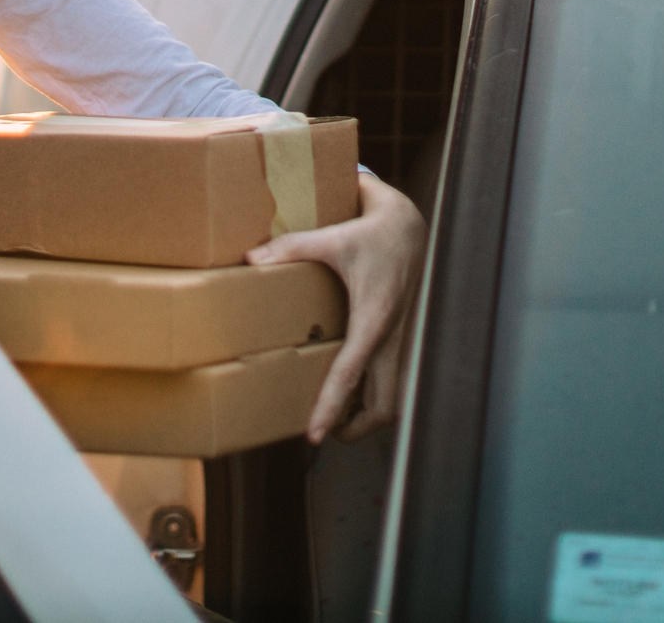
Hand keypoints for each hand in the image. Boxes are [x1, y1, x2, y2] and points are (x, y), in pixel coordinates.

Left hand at [246, 171, 426, 443]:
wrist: (412, 226)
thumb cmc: (375, 232)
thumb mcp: (333, 237)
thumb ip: (292, 247)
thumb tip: (251, 259)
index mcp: (374, 319)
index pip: (351, 375)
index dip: (331, 408)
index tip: (315, 436)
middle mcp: (391, 338)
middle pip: (384, 406)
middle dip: (357, 428)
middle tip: (323, 431)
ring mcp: (401, 341)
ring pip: (393, 398)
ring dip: (368, 415)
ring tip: (334, 416)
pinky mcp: (401, 338)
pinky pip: (392, 380)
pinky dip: (374, 393)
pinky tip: (350, 387)